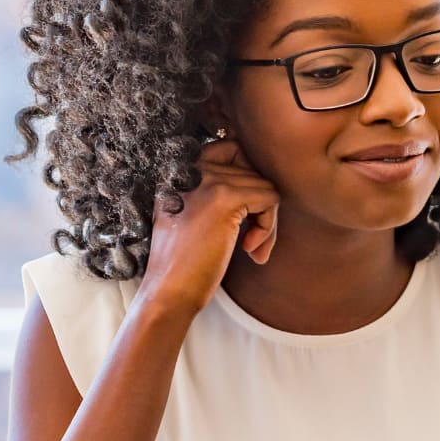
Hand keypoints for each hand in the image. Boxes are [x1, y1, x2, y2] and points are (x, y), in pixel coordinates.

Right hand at [139, 139, 278, 314]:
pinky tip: (249, 250)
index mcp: (179, 170)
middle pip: (253, 169)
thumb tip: (262, 176)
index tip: (246, 211)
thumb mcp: (191, 213)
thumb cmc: (184, 262)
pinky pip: (271, 199)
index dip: (248, 178)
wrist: (168, 292)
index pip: (232, 148)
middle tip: (252, 238)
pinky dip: (269, 227)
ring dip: (267, 222)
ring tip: (250, 247)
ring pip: (266, 185)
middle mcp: (191, 168)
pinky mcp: (224, 198)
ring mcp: (208, 181)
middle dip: (260, 206)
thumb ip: (215, 189)